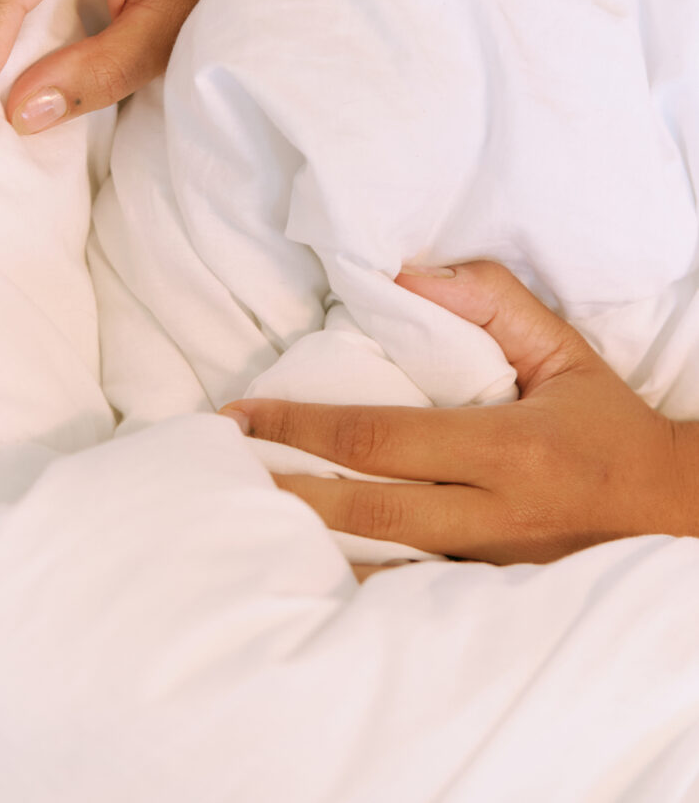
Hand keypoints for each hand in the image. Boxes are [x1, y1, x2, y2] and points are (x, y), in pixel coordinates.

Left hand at [220, 262, 698, 566]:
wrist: (679, 516)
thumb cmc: (611, 427)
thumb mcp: (563, 352)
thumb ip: (493, 303)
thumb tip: (406, 277)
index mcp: (505, 450)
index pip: (381, 439)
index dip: (303, 426)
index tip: (242, 416)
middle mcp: (493, 516)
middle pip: (366, 513)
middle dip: (285, 492)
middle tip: (219, 472)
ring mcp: (490, 568)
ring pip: (380, 567)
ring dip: (307, 544)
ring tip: (242, 519)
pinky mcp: (492, 595)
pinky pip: (410, 593)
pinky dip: (355, 582)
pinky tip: (306, 569)